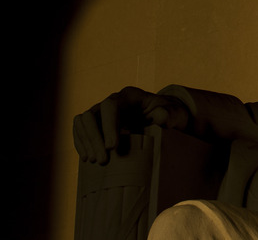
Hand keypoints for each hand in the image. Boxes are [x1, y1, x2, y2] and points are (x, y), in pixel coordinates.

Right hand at [73, 86, 190, 164]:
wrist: (165, 117)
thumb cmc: (170, 114)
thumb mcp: (176, 113)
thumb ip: (170, 114)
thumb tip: (159, 117)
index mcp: (130, 96)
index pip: (111, 106)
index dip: (108, 125)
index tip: (112, 147)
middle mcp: (112, 101)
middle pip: (92, 114)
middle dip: (94, 138)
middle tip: (103, 160)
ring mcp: (102, 112)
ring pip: (83, 121)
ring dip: (86, 142)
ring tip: (95, 161)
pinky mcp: (98, 124)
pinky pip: (81, 129)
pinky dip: (82, 143)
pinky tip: (87, 158)